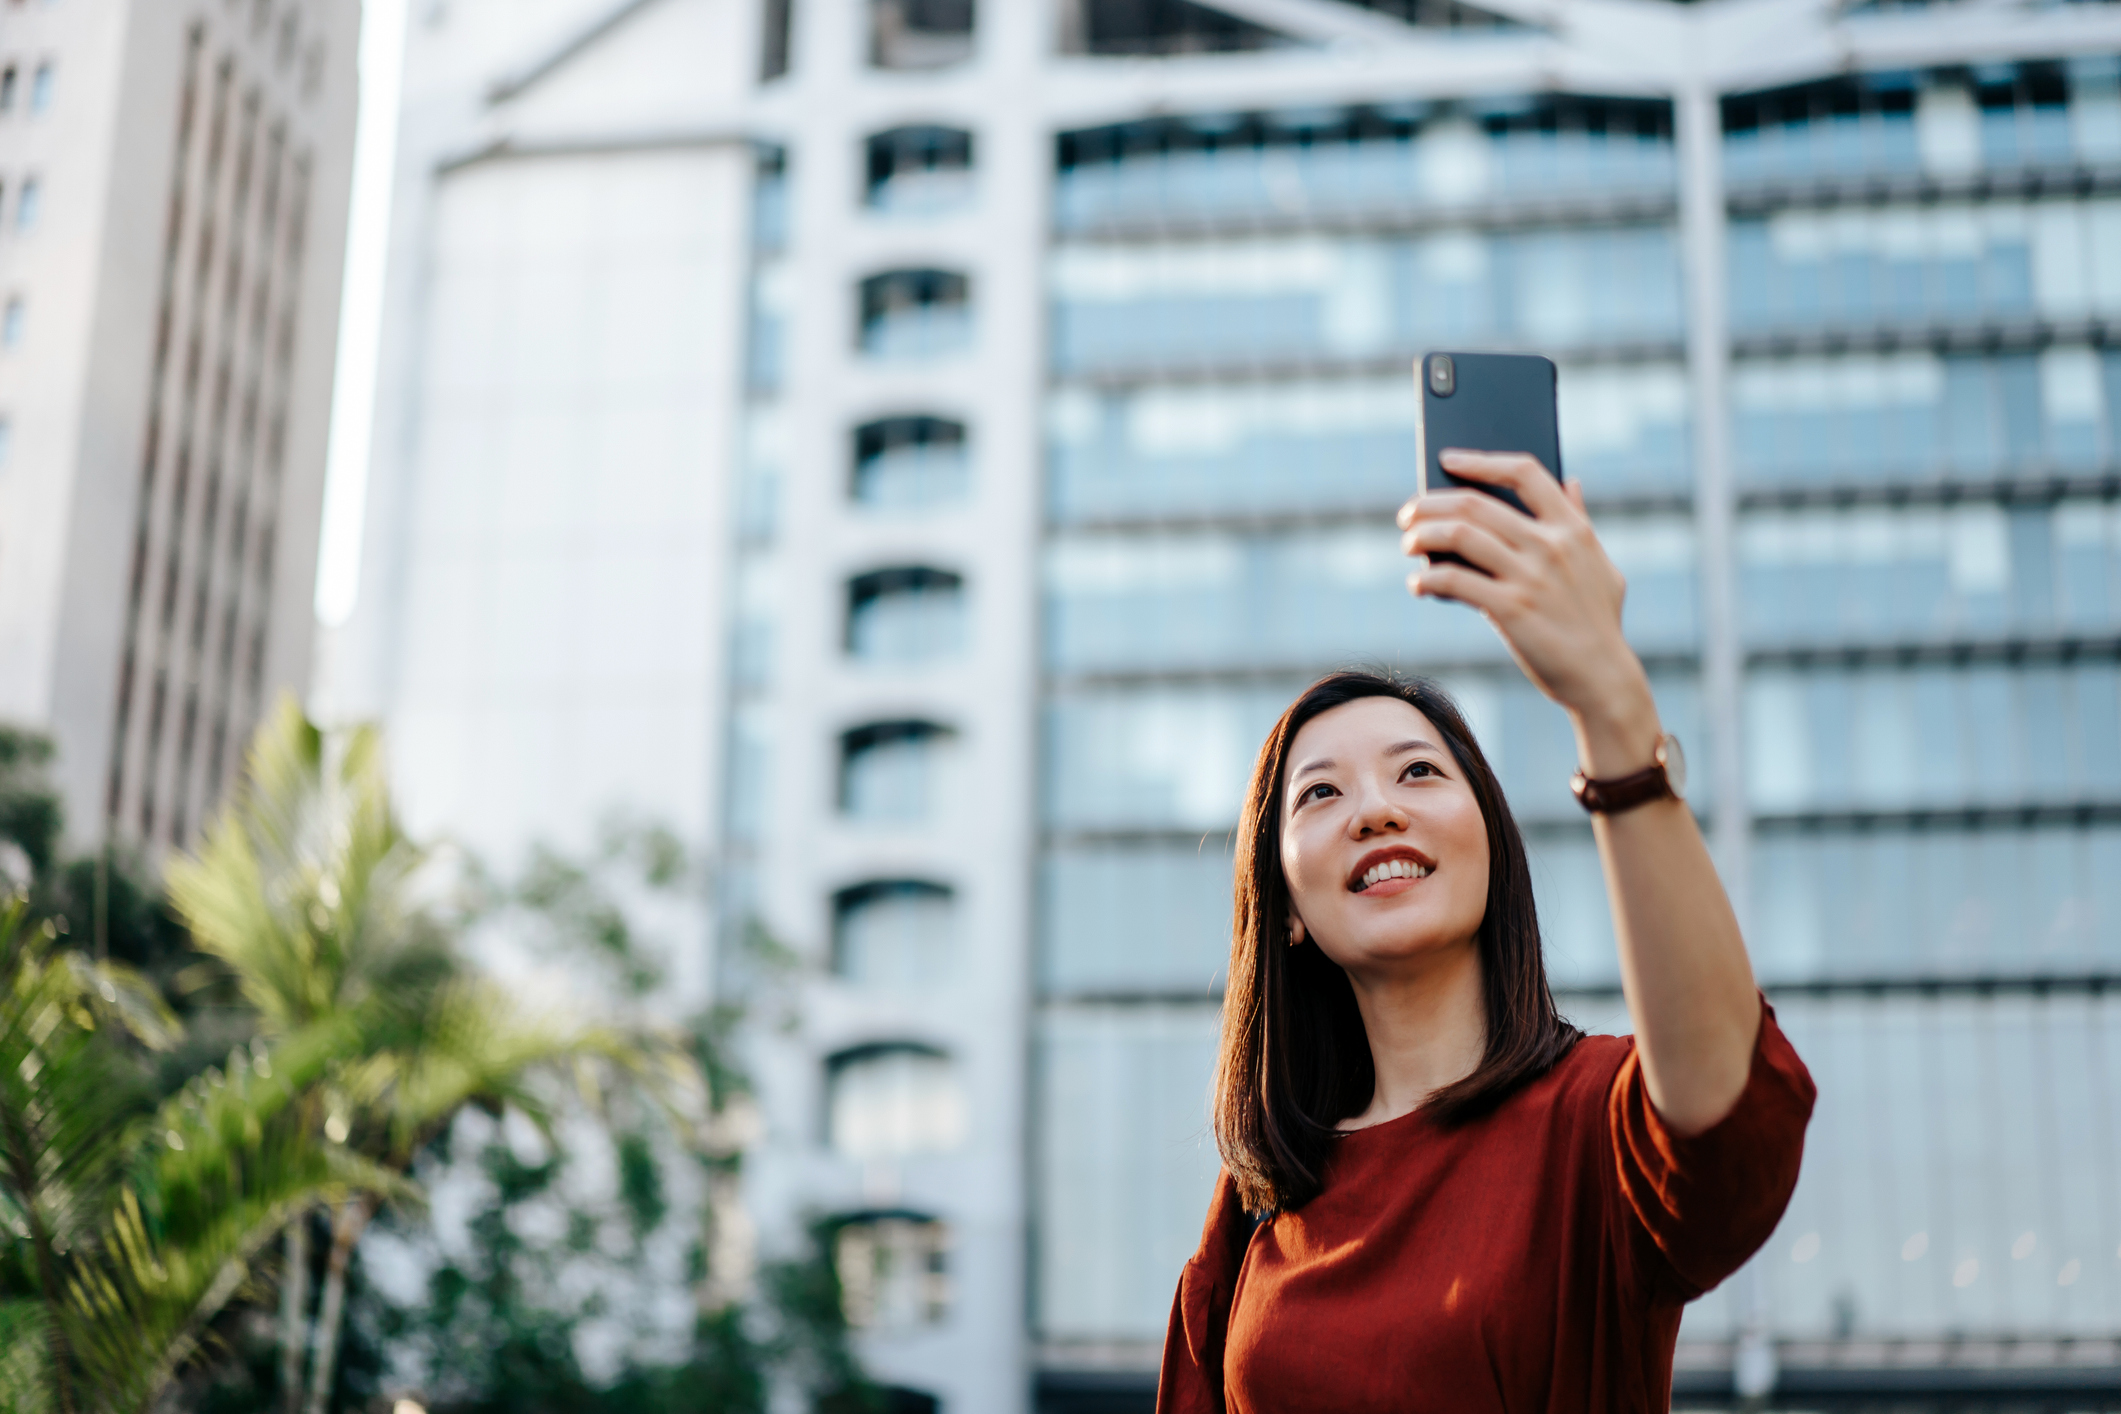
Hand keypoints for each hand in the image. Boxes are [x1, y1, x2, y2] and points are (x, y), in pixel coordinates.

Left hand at [1397, 451, 1656, 767]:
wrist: (1602, 677)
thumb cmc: (1599, 622)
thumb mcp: (1601, 565)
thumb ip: (1582, 521)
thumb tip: (1572, 480)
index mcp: (1573, 529)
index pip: (1525, 472)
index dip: (1481, 460)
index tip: (1448, 459)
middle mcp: (1551, 545)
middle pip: (1476, 503)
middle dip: (1431, 504)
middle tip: (1408, 515)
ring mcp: (1530, 577)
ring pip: (1459, 535)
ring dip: (1422, 536)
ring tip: (1408, 544)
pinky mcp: (1511, 609)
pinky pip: (1454, 581)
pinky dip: (1427, 579)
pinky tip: (1419, 585)